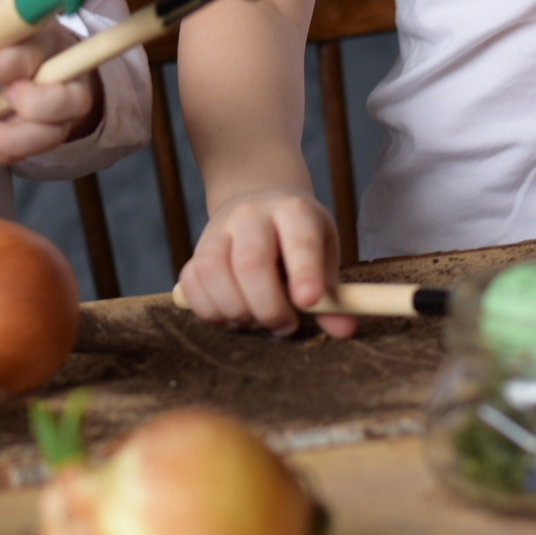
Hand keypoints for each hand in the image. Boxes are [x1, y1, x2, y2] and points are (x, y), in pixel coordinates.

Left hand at [0, 0, 101, 166]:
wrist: (40, 71)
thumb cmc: (14, 35)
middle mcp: (62, 79)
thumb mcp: (0, 2)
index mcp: (47, 42)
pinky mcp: (45, 139)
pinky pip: (25, 155)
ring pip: (45, 135)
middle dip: (12, 111)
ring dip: (6, 140)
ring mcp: (58, 115)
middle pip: (52, 102)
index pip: (31, 55)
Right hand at [175, 188, 355, 339]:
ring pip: (212, 272)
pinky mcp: (196, 250)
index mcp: (293, 212)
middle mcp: (251, 215)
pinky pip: (190, 283)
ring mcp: (218, 230)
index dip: (305, 272)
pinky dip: (208, 310)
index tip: (308, 302)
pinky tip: (231, 316)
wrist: (258, 203)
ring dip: (235, 311)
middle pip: (251, 261)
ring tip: (256, 320)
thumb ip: (333, 294)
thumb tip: (344, 331)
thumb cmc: (297, 237)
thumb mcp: (323, 253)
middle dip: (268, 306)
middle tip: (285, 325)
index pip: (299, 240)